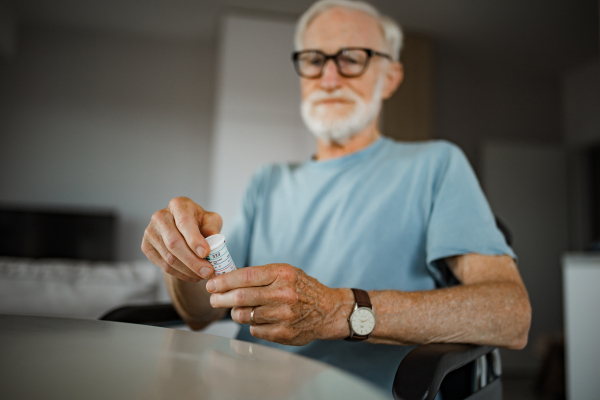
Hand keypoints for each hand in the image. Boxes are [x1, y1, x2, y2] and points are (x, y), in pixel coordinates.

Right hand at [141, 197, 222, 281]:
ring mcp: (150, 231)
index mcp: (178, 205)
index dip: (194, 239)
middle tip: (208, 272)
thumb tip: (214, 238)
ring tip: (203, 274)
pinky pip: (164, 266)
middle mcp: (160, 216)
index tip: (206, 253)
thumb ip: (212, 228)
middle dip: (193, 261)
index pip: (184, 222)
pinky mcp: (146, 247)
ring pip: (169, 257)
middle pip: (174, 243)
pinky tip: (193, 275)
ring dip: (188, 270)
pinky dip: (180, 274)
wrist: (184, 230)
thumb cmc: (200, 223)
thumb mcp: (211, 221)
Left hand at [206, 264, 352, 344]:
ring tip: (238, 308)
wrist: (328, 310)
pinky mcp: (283, 333)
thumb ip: (259, 275)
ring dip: (235, 312)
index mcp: (282, 274)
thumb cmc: (300, 288)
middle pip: (241, 297)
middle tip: (213, 299)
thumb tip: (226, 277)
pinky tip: (259, 319)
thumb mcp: (285, 273)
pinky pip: (254, 329)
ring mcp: (284, 315)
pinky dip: (251, 324)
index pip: (245, 276)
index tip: (211, 284)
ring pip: (244, 315)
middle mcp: (283, 294)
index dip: (224, 281)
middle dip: (220, 298)